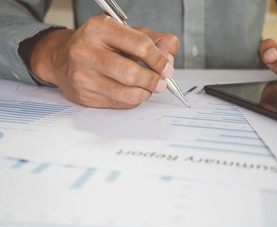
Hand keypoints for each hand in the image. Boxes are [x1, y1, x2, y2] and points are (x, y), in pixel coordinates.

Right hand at [30, 15, 179, 108]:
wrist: (62, 58)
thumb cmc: (99, 44)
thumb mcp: (126, 33)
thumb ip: (154, 40)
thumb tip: (169, 58)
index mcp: (100, 28)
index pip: (140, 45)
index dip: (159, 60)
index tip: (167, 68)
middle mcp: (86, 51)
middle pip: (132, 73)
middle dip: (153, 80)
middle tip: (161, 83)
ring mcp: (83, 76)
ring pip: (128, 93)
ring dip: (145, 93)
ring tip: (148, 87)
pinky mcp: (84, 96)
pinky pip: (120, 104)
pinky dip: (133, 100)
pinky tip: (131, 91)